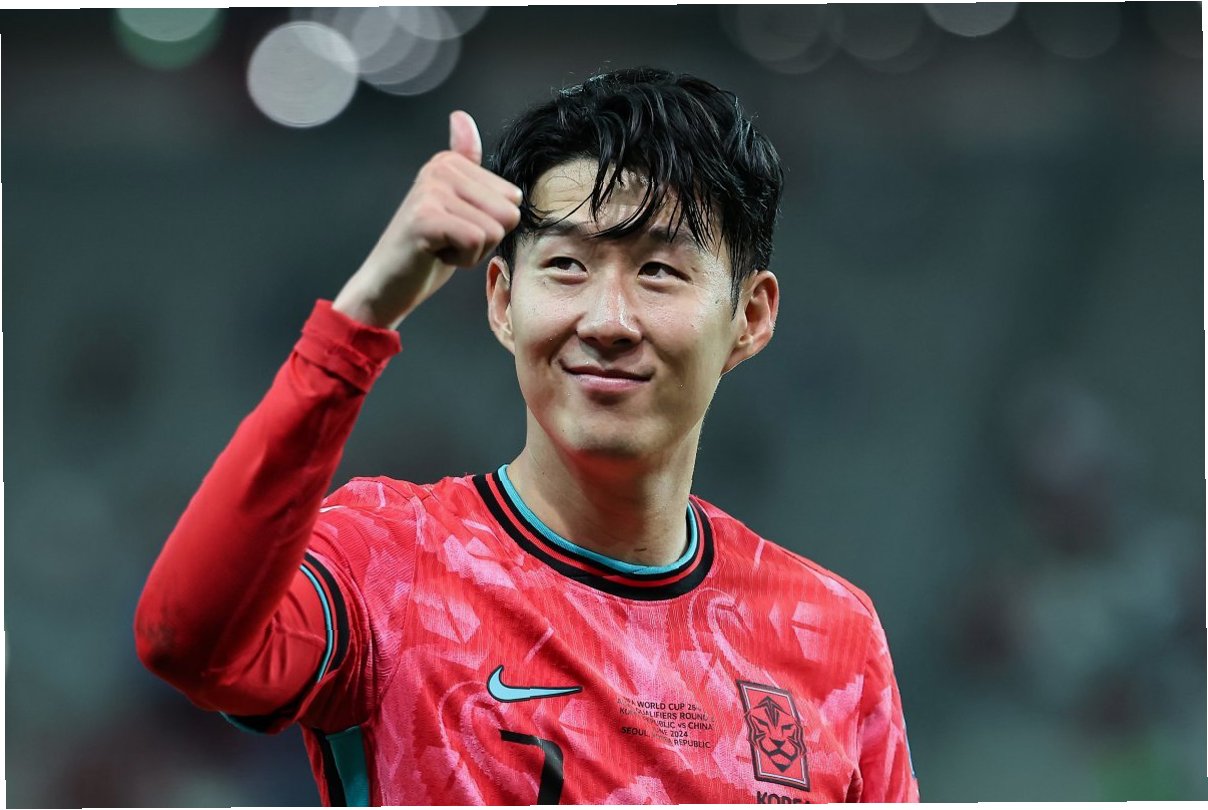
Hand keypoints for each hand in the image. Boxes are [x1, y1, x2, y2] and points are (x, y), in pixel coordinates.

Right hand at [333, 111, 522, 328]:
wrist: (387, 284)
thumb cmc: (426, 249)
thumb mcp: (454, 202)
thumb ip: (464, 163)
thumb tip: (461, 116)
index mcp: (450, 162)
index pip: (512, 198)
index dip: (491, 224)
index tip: (456, 229)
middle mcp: (439, 169)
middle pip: (508, 213)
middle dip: (486, 240)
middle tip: (449, 241)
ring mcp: (431, 191)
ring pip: (495, 230)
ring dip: (473, 252)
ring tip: (441, 247)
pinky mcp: (426, 218)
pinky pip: (476, 241)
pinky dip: (463, 260)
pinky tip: (436, 255)